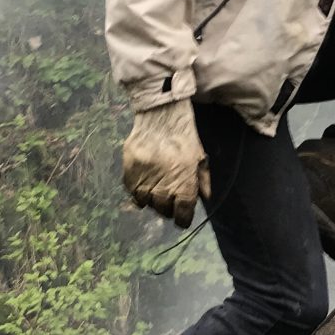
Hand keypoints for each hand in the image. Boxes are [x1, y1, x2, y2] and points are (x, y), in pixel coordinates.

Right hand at [121, 99, 210, 226]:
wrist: (160, 116)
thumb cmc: (184, 137)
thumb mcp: (199, 157)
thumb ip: (202, 180)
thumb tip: (205, 198)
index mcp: (184, 184)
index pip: (182, 214)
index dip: (183, 218)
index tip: (182, 217)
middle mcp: (163, 186)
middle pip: (163, 210)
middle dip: (168, 207)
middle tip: (170, 198)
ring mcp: (144, 180)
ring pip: (147, 203)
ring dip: (152, 200)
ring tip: (156, 190)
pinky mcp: (129, 173)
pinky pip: (132, 192)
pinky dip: (138, 192)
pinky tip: (145, 184)